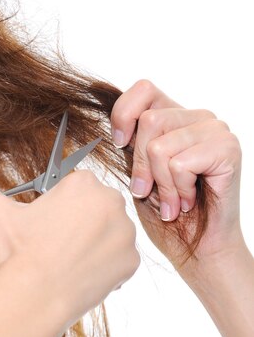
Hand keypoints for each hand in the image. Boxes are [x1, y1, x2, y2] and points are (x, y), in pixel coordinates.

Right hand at [0, 170, 139, 325]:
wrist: (36, 295)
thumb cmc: (20, 253)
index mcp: (83, 184)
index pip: (74, 186)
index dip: (58, 205)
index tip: (49, 220)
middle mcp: (111, 203)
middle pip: (95, 208)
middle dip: (79, 222)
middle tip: (55, 241)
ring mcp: (125, 234)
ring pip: (108, 234)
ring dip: (92, 243)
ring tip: (66, 260)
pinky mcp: (131, 262)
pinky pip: (118, 260)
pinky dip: (102, 267)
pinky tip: (79, 273)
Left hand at [111, 80, 243, 276]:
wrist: (197, 247)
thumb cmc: (166, 213)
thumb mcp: (137, 173)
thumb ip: (129, 146)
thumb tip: (108, 129)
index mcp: (172, 117)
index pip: (143, 89)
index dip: (124, 114)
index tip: (120, 145)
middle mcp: (196, 118)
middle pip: (149, 121)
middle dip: (141, 165)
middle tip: (150, 191)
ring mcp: (214, 131)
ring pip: (161, 145)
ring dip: (161, 183)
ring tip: (171, 201)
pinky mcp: (228, 149)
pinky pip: (181, 163)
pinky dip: (177, 190)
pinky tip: (186, 201)